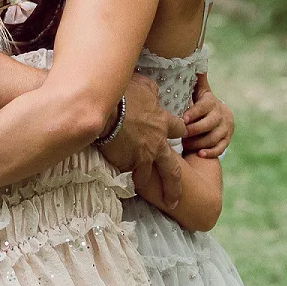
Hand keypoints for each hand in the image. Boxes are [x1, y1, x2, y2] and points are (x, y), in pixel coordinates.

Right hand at [97, 73, 186, 208]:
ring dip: (150, 187)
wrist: (106, 112)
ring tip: (146, 199)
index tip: (180, 134)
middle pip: (172, 170)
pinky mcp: (126, 163)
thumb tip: (154, 90)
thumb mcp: (143, 86)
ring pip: (149, 177)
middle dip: (175, 186)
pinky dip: (125, 175)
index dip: (180, 131)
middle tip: (176, 200)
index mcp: (162, 123)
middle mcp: (156, 144)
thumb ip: (151, 91)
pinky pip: (127, 172)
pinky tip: (123, 181)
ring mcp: (142, 156)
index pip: (179, 130)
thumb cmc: (124, 95)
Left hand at [182, 74, 233, 157]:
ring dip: (198, 142)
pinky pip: (220, 148)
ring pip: (213, 137)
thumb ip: (197, 80)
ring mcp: (226, 128)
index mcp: (212, 102)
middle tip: (180, 134)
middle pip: (209, 124)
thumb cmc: (201, 104)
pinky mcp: (227, 140)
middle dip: (194, 130)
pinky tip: (200, 155)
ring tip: (185, 145)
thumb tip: (196, 58)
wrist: (219, 117)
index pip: (204, 106)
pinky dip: (210, 152)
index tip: (183, 118)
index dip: (194, 112)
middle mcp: (221, 114)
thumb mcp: (199, 91)